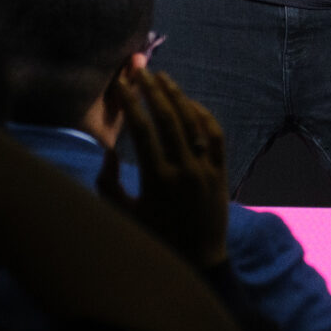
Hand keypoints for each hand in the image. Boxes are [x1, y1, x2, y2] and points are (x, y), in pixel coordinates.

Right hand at [98, 69, 229, 271]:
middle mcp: (184, 170)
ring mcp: (206, 169)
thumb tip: (110, 148)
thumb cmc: (155, 239)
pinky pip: (214, 135)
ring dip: (177, 96)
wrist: (199, 261)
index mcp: (157, 180)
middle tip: (140, 70)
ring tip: (162, 78)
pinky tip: (189, 103)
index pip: (142, 131)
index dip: (130, 104)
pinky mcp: (222, 171)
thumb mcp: (123, 216)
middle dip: (152, 90)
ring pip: (193, 121)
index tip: (121, 85)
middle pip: (168, 118)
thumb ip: (108, 184)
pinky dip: (203, 115)